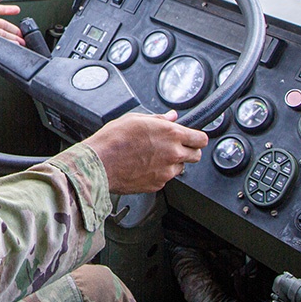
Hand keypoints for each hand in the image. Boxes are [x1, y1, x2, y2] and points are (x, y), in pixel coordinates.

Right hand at [82, 110, 207, 194]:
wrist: (99, 163)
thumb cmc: (113, 140)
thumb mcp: (135, 118)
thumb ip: (159, 118)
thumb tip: (170, 117)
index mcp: (171, 134)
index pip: (201, 139)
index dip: (197, 138)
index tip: (193, 138)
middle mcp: (173, 154)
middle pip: (196, 155)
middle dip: (188, 150)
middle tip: (174, 146)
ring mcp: (166, 172)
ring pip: (180, 168)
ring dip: (173, 163)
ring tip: (153, 156)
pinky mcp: (157, 185)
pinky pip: (165, 178)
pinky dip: (159, 173)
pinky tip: (144, 166)